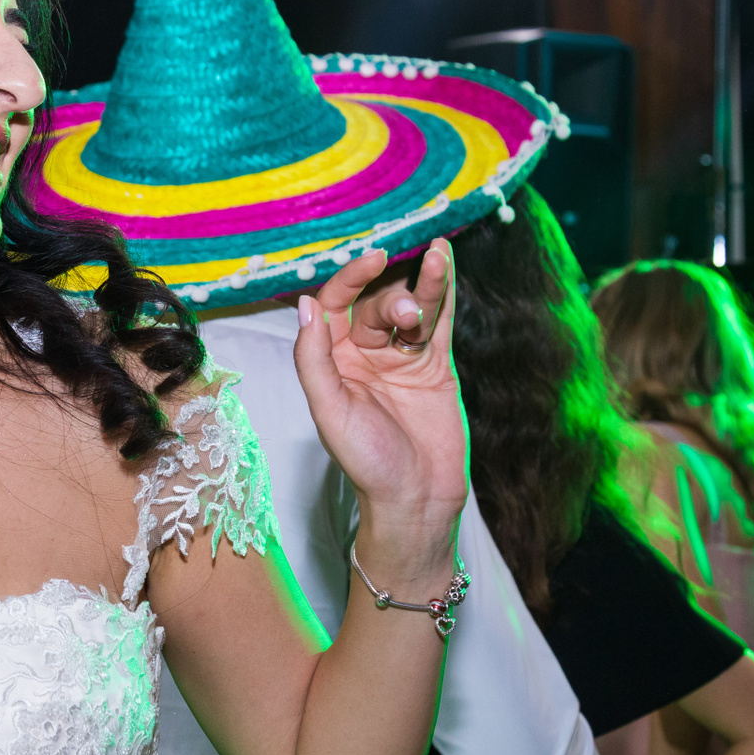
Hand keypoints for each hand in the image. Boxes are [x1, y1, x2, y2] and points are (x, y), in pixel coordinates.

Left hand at [293, 240, 465, 555]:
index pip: (337, 304)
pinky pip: (440, 321)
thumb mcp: (329, 410)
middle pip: (377, 303)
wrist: (416, 499)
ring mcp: (403, 358)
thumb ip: (314, 358)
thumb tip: (307, 304)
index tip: (373, 257)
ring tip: (438, 255)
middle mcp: (365, 354)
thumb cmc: (366, 463)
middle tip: (408, 316)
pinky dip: (445, 291)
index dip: (352, 277)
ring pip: (412, 306)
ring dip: (425, 280)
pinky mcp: (436, 366)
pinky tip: (446, 261)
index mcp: (333, 361)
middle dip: (393, 298)